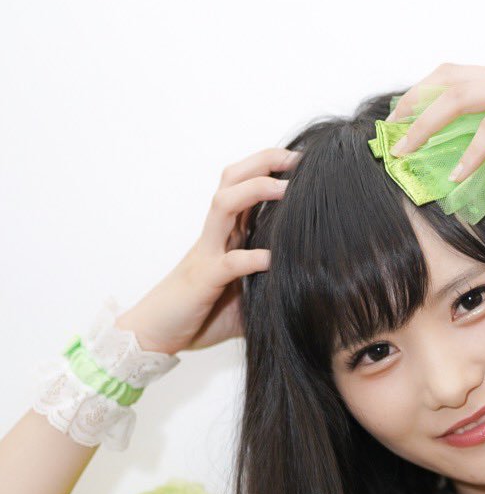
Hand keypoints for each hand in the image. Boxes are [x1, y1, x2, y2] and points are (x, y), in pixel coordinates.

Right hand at [114, 146, 299, 354]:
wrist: (157, 334)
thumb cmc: (202, 314)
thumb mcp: (248, 296)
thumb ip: (274, 286)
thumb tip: (318, 294)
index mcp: (227, 234)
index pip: (244, 185)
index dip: (270, 166)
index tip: (304, 161)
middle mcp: (216, 235)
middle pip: (232, 180)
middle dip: (263, 162)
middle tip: (298, 160)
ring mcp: (207, 253)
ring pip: (224, 205)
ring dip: (254, 191)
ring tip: (286, 189)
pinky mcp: (203, 280)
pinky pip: (228, 262)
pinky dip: (251, 258)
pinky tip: (272, 258)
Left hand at [385, 36, 484, 217]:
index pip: (462, 86)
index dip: (431, 101)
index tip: (406, 126)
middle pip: (447, 83)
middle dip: (413, 106)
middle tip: (388, 136)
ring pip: (459, 96)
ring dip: (427, 121)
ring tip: (404, 149)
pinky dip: (474, 148)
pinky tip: (458, 173)